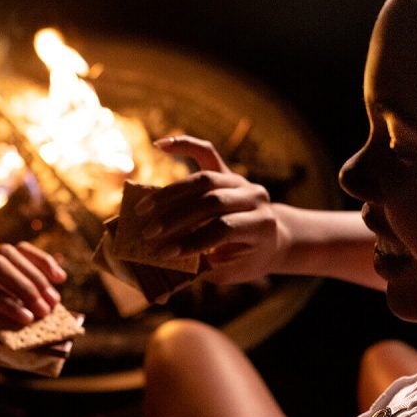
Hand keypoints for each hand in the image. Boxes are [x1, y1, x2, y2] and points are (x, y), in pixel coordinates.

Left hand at [0, 242, 66, 368]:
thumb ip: (2, 351)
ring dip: (36, 276)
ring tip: (54, 302)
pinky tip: (59, 278)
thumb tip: (39, 347)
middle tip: (45, 311)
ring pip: (10, 253)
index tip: (29, 319)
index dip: (7, 302)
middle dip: (25, 287)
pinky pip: (20, 252)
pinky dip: (42, 262)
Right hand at [142, 135, 283, 283]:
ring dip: (170, 194)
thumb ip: (205, 266)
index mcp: (261, 225)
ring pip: (204, 180)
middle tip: (148, 233)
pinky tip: (159, 145)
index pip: (223, 229)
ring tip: (144, 208)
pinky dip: (183, 145)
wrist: (272, 238)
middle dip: (176, 218)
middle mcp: (255, 198)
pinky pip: (205, 151)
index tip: (165, 253)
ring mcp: (241, 181)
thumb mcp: (232, 271)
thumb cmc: (247, 259)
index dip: (192, 241)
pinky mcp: (228, 170)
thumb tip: (166, 262)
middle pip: (211, 201)